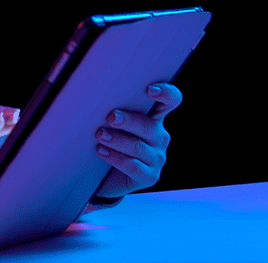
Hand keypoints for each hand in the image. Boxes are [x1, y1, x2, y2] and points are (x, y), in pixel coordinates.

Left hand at [93, 83, 181, 198]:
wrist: (106, 177)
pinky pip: (133, 166)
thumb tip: (96, 97)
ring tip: (100, 135)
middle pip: (148, 125)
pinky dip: (115, 157)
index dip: (166, 93)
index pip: (171, 101)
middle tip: (111, 117)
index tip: (149, 90)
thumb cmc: (110, 142)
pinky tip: (102, 151)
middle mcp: (159, 137)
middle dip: (128, 120)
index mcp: (154, 118)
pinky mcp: (150, 176)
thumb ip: (114, 111)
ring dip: (117, 140)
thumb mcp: (114, 124)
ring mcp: (156, 158)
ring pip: (138, 147)